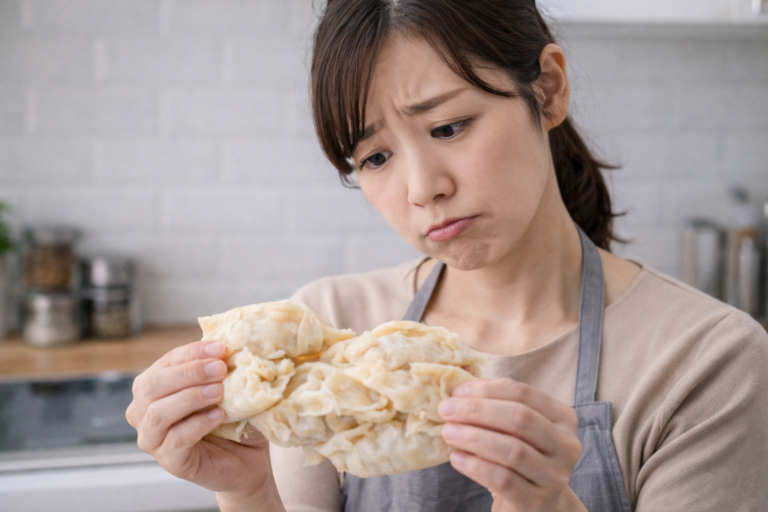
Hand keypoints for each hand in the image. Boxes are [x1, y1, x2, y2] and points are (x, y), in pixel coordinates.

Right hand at [126, 340, 274, 503]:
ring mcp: (152, 439)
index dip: (192, 352)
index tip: (221, 348)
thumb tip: (230, 339)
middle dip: (188, 373)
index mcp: (155, 386)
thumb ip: (222, 367)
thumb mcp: (229, 387)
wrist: (248, 458)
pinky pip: (175, 440)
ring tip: (220, 392)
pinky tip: (218, 415)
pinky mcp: (169, 461)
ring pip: (157, 414)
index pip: (166, 362)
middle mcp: (144, 411)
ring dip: (190, 398)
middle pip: (150, 385)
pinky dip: (197, 424)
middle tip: (220, 368)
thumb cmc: (235, 417)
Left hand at [438, 378, 584, 511]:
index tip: (456, 392)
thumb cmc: (519, 457)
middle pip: (519, 418)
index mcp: (562, 418)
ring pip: (512, 450)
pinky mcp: (537, 502)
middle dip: (477, 411)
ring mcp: (555, 476)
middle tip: (446, 410)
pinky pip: (503, 479)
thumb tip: (460, 382)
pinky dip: (475, 466)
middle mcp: (566, 445)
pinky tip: (457, 458)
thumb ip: (493, 401)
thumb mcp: (513, 427)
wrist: (534, 505)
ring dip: (473, 437)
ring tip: (448, 433)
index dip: (486, 390)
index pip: (523, 393)